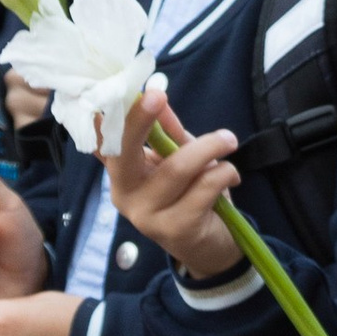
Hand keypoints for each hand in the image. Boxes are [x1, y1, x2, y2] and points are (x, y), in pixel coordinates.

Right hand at [107, 99, 243, 283]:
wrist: (211, 248)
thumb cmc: (192, 197)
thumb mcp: (178, 159)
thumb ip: (167, 132)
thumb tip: (156, 94)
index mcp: (120, 174)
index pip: (105, 141)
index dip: (110, 114)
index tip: (121, 86)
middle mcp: (124, 195)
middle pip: (124, 152)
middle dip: (139, 120)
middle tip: (158, 94)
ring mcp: (146, 216)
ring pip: (176, 168)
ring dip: (209, 147)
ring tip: (228, 141)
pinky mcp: (175, 229)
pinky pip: (203, 188)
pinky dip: (223, 173)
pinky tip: (231, 175)